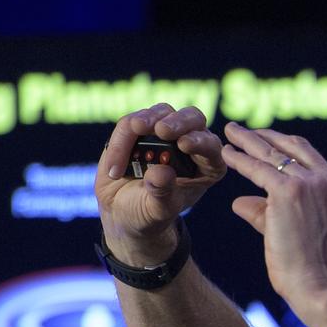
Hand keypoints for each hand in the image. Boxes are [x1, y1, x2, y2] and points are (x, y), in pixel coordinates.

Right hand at [96, 104, 225, 263]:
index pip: (211, 147)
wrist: (122, 213)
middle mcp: (189, 143)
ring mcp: (164, 132)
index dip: (200, 142)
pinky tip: (115, 166)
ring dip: (148, 119)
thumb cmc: (149, 214)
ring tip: (135, 128)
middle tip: (161, 129)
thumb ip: (162, 192)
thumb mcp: (157, 210)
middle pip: (193, 118)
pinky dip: (122, 139)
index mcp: (206, 166)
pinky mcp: (139, 128)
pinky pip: (131, 123)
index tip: (183, 144)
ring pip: (162, 113)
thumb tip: (161, 172)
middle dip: (178, 121)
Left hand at [221, 122, 326, 326]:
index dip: (286, 148)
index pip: (312, 160)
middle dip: (266, 136)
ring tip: (229, 130)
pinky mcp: (290, 191)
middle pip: (295, 148)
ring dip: (249, 141)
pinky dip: (240, 158)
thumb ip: (268, 213)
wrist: (318, 288)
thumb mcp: (296, 234)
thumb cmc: (310, 271)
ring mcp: (314, 184)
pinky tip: (226, 153)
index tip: (266, 142)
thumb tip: (239, 202)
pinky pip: (259, 169)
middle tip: (243, 129)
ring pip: (274, 155)